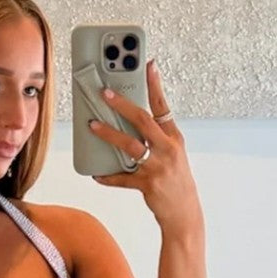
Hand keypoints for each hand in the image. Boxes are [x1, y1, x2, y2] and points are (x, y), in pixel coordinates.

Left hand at [88, 58, 203, 237]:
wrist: (184, 213)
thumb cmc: (176, 181)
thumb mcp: (173, 154)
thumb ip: (156, 137)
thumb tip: (130, 121)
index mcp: (174, 138)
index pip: (163, 106)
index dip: (155, 85)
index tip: (148, 64)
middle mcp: (167, 149)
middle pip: (143, 120)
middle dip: (122, 104)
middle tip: (104, 92)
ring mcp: (158, 167)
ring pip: (130, 145)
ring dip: (109, 134)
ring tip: (92, 125)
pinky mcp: (148, 185)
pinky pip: (123, 179)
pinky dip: (108, 176)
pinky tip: (96, 174)